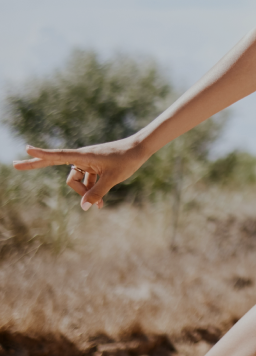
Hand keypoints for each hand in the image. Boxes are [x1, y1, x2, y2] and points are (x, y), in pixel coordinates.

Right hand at [13, 138, 148, 209]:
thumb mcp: (112, 179)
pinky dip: (91, 191)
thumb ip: (97, 193)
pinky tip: (100, 205)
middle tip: (14, 164)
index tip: (27, 148)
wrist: (140, 149)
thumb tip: (83, 207)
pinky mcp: (93, 167)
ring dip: (84, 193)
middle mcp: (82, 158)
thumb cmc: (126, 160)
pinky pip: (86, 182)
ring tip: (99, 206)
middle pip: (60, 169)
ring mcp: (87, 163)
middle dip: (37, 166)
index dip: (42, 154)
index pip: (58, 156)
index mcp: (84, 156)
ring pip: (77, 182)